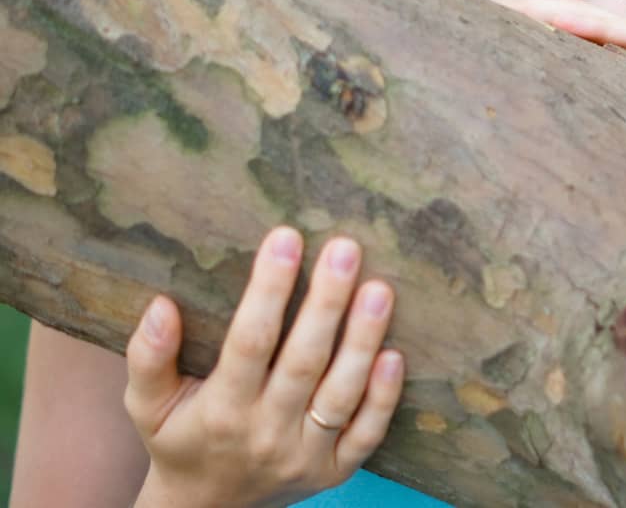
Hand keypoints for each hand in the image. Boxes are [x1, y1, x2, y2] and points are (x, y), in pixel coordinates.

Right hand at [125, 227, 404, 507]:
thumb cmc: (180, 440)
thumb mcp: (146, 406)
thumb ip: (147, 357)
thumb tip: (161, 305)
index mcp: (222, 410)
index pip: (249, 342)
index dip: (268, 290)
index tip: (285, 238)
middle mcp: (266, 433)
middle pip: (304, 361)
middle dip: (327, 302)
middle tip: (345, 249)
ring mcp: (306, 455)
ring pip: (342, 393)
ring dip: (363, 340)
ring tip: (380, 289)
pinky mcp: (336, 470)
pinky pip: (367, 432)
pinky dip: (383, 397)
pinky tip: (395, 354)